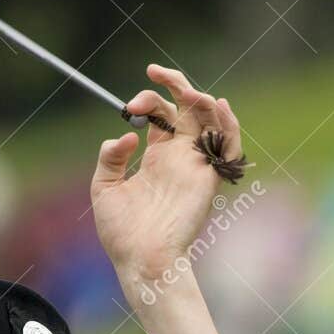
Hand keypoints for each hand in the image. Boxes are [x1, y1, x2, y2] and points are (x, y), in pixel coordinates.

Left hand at [91, 62, 241, 289]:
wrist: (140, 261)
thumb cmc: (122, 233)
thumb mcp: (104, 188)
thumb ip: (109, 158)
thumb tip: (127, 134)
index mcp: (157, 157)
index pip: (162, 113)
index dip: (148, 99)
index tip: (130, 106)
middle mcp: (180, 157)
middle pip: (189, 107)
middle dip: (173, 83)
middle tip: (152, 73)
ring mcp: (196, 165)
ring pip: (210, 119)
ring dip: (200, 97)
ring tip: (182, 90)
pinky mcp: (208, 179)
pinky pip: (227, 147)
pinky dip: (228, 124)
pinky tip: (218, 105)